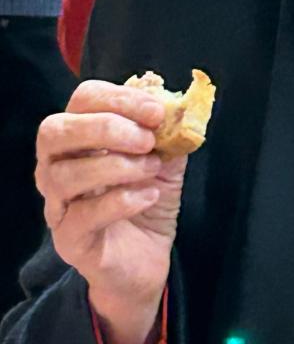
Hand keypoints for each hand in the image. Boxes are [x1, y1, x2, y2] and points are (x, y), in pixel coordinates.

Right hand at [36, 81, 184, 343]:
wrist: (147, 257)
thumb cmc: (147, 196)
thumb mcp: (166, 155)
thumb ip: (168, 129)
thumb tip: (177, 106)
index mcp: (79, 136)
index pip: (83, 99)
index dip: (120, 98)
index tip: (157, 111)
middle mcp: (56, 167)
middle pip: (54, 131)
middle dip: (106, 127)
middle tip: (147, 140)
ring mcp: (58, 205)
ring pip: (65, 175)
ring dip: (117, 166)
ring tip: (152, 169)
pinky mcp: (68, 240)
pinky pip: (83, 215)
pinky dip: (122, 200)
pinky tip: (149, 197)